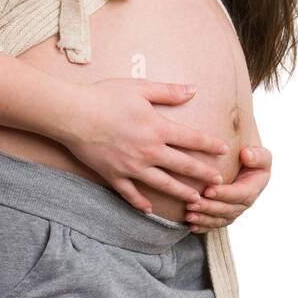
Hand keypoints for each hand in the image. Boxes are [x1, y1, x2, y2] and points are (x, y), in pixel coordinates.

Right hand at [58, 78, 229, 215]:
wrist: (72, 114)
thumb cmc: (105, 96)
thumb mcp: (140, 88)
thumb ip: (169, 91)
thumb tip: (194, 90)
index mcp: (158, 128)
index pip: (192, 139)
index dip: (210, 145)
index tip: (224, 151)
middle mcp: (150, 151)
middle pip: (183, 166)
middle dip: (204, 174)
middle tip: (219, 182)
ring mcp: (132, 167)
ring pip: (163, 184)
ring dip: (182, 193)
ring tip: (196, 200)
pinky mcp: (114, 176)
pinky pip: (131, 194)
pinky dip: (141, 203)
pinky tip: (150, 209)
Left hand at [184, 144, 271, 232]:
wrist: (242, 158)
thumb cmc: (249, 152)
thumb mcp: (258, 152)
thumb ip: (257, 155)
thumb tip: (246, 155)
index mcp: (254, 187)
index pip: (240, 194)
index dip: (224, 194)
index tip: (208, 190)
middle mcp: (245, 201)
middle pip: (228, 210)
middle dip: (210, 208)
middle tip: (192, 204)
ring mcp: (234, 209)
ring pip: (220, 219)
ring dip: (204, 219)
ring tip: (189, 215)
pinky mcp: (224, 214)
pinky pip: (214, 223)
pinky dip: (203, 226)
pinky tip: (191, 226)